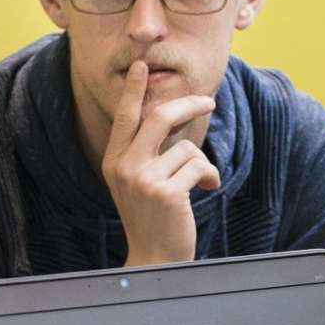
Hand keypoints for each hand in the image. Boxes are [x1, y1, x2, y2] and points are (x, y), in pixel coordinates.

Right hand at [102, 61, 220, 266]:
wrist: (155, 258)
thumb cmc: (153, 219)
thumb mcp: (140, 182)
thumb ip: (149, 153)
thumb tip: (175, 116)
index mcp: (114, 161)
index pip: (125, 117)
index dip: (135, 90)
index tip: (142, 66)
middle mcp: (124, 167)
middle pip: (159, 118)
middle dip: (188, 104)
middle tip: (209, 101)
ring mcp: (144, 180)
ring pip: (187, 148)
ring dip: (201, 165)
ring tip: (198, 185)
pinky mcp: (167, 193)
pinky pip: (199, 167)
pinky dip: (209, 177)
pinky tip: (206, 191)